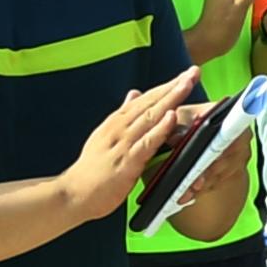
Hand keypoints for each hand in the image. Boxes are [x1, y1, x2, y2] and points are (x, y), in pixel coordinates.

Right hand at [60, 69, 203, 224]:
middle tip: (193, 72)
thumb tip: (134, 93)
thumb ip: (122, 116)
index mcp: (116, 122)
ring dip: (171, 99)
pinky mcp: (126, 162)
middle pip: (150, 102)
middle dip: (173, 86)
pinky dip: (160, 128)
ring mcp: (122, 143)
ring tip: (187, 84)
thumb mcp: (105, 135)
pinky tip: (172, 117)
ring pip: (150, 116)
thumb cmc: (91, 170)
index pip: (145, 99)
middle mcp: (119, 128)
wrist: (73, 194)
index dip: (166, 86)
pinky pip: (147, 142)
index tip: (185, 75)